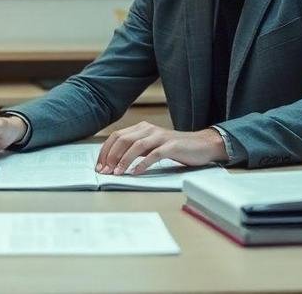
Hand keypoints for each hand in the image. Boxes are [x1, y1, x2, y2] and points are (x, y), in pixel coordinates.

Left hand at [95, 121, 226, 175]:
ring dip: (124, 160)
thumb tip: (114, 162)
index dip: (105, 151)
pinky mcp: (172, 145)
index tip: (99, 166)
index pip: (117, 136)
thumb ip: (136, 150)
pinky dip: (143, 164)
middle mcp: (149, 129)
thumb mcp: (152, 146)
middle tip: (104, 171)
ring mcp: (161, 136)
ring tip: (117, 173)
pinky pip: (154, 154)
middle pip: (123, 140)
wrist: (202, 145)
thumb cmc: (175, 148)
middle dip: (111, 156)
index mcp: (142, 127)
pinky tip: (135, 173)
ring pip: (136, 146)